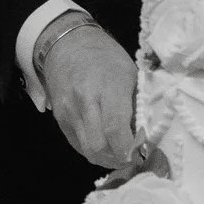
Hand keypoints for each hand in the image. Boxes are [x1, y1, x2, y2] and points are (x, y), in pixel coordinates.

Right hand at [44, 20, 139, 169]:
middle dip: (118, 159)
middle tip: (133, 158)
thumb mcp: (130, 74)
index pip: (115, 128)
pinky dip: (93, 151)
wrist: (66, 44)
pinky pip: (78, 145)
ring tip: (121, 156)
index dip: (128, 148)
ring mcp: (68, 112)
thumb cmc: (106, 57)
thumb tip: (144, 136)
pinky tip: (106, 147)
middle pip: (99, 146)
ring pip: (87, 150)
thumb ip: (136, 105)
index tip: (141, 154)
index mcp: (106, 87)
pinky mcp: (59, 118)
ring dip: (106, 159)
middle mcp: (84, 101)